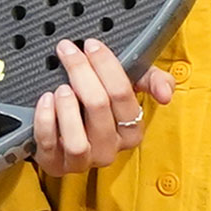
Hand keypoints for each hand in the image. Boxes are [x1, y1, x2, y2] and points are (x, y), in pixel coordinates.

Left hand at [30, 41, 168, 177]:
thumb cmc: (100, 107)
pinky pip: (49, 145)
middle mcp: (109, 150)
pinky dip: (45, 121)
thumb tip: (166, 93)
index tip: (91, 45)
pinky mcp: (55, 165)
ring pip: (78, 140)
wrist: (66, 135)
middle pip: (98, 107)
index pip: (123, 94)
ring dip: (67, 108)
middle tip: (68, 52)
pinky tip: (45, 101)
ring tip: (60, 87)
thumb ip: (152, 81)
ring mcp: (82, 161)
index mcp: (131, 130)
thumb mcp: (130, 89)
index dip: (106, 66)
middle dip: (82, 73)